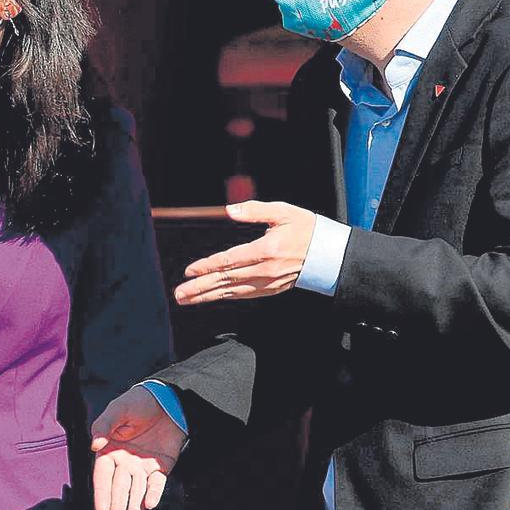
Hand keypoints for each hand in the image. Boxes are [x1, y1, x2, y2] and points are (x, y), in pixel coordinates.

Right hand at [90, 387, 185, 509]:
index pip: (102, 475)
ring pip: (136, 491)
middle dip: (117, 507)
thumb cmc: (139, 401)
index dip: (102, 492)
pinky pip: (156, 484)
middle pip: (119, 488)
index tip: (101, 509)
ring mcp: (142, 465)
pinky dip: (153, 494)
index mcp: (110, 448)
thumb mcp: (118, 409)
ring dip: (133, 509)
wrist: (169, 399)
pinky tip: (149, 505)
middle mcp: (125, 461)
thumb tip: (94, 445)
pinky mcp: (161, 466)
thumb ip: (104, 425)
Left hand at [173, 201, 316, 305]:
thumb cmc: (306, 229)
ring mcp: (268, 282)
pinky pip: (244, 295)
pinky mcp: (272, 289)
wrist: (330, 254)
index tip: (189, 271)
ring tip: (188, 300)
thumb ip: (254, 210)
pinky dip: (226, 296)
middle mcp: (265, 270)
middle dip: (200, 288)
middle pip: (225, 280)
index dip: (207, 266)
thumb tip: (230, 210)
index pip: (229, 261)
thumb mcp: (282, 212)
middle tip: (179, 294)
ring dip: (208, 296)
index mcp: (265, 250)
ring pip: (232, 291)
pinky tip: (213, 297)